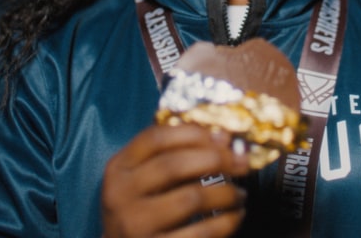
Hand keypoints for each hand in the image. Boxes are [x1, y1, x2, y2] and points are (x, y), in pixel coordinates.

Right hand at [101, 123, 250, 237]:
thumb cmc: (142, 211)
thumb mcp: (142, 180)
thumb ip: (171, 156)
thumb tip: (222, 138)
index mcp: (118, 168)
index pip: (154, 138)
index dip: (193, 133)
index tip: (223, 137)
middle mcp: (121, 194)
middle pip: (173, 165)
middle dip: (216, 160)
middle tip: (241, 163)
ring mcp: (136, 224)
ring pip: (191, 198)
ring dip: (226, 193)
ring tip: (239, 194)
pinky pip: (201, 232)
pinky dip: (226, 222)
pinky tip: (234, 216)